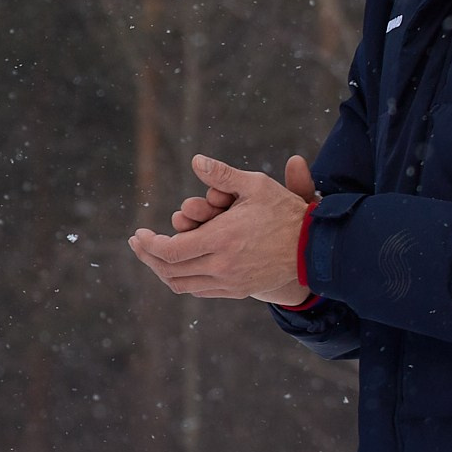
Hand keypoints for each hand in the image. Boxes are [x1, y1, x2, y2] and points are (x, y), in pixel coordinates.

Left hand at [128, 154, 315, 305]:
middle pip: (169, 269)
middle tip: (137, 244)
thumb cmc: (286, 212)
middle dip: (148, 256)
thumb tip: (195, 160)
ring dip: (163, 270)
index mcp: (221, 240)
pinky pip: (199, 290)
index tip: (139, 234)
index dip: (148, 244)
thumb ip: (223, 174)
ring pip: (182, 284)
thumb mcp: (256, 185)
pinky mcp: (237, 291)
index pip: (169, 250)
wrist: (314, 249)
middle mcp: (221, 266)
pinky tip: (177, 265)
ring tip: (153, 255)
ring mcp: (229, 282)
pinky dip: (183, 279)